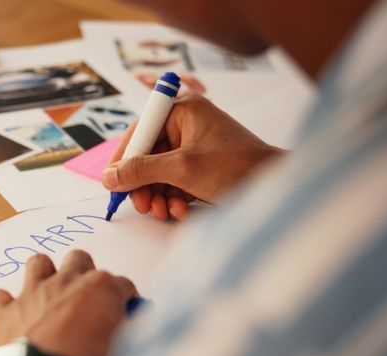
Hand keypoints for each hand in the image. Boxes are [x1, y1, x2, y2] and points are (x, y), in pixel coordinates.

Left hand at [0, 251, 136, 355]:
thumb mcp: (120, 351)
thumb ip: (121, 330)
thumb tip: (122, 327)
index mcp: (100, 289)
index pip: (121, 284)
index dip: (124, 300)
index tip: (124, 315)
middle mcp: (65, 282)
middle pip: (79, 259)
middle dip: (84, 274)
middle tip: (85, 300)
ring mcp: (31, 294)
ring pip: (38, 263)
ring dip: (45, 276)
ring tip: (49, 297)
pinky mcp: (3, 312)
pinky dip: (6, 306)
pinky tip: (13, 319)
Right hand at [102, 95, 281, 220]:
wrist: (277, 188)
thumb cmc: (235, 168)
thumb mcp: (181, 169)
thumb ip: (141, 171)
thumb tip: (108, 177)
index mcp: (183, 111)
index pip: (139, 132)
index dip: (123, 159)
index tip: (111, 182)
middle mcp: (187, 125)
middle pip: (147, 155)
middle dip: (143, 184)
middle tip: (141, 206)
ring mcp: (195, 146)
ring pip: (159, 173)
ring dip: (157, 195)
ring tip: (162, 213)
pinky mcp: (202, 167)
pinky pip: (175, 182)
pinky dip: (172, 198)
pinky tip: (179, 211)